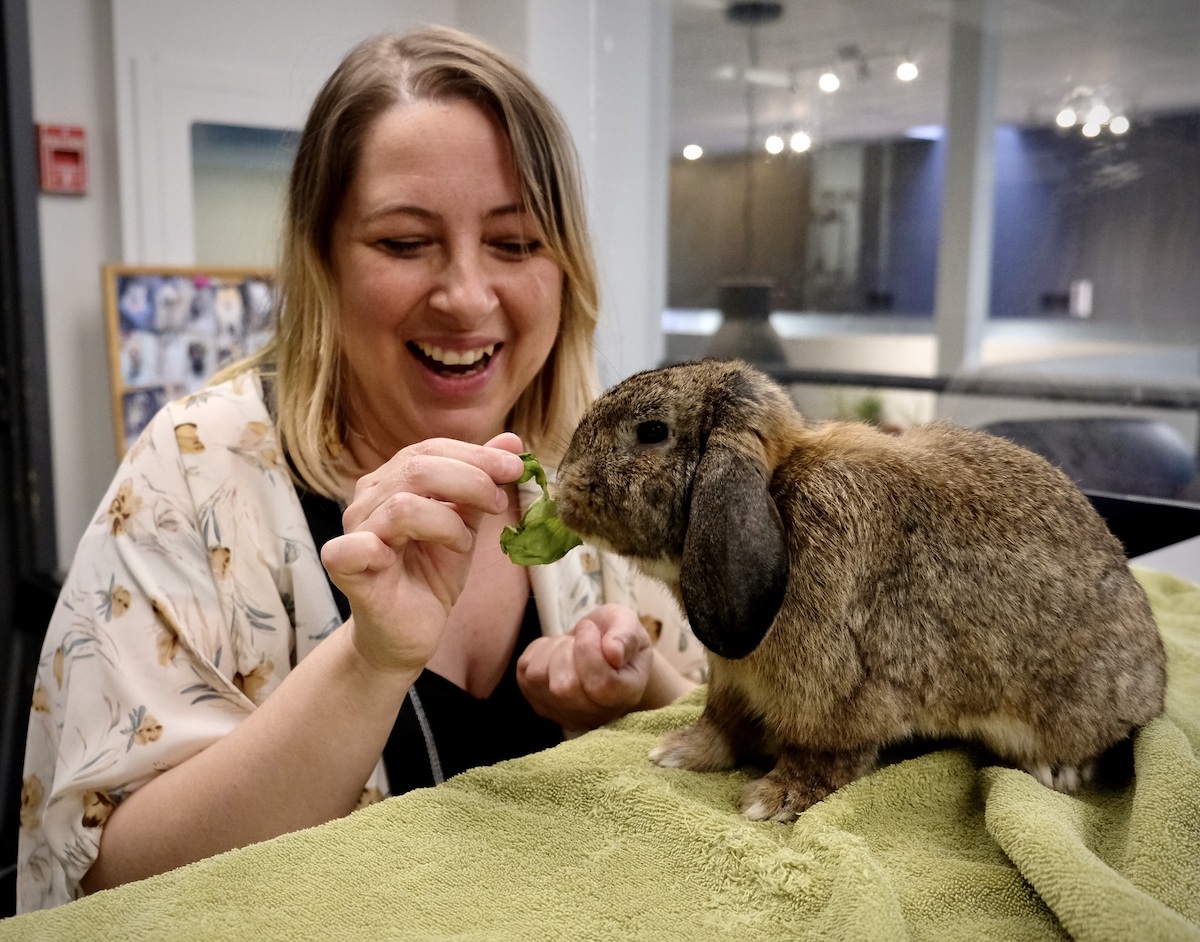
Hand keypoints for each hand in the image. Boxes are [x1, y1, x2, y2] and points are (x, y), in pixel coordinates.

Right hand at [320, 432, 525, 675]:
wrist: (408, 634)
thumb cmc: (430, 575)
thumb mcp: (465, 523)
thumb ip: (481, 482)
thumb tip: (512, 442)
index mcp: (391, 482)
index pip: (430, 450)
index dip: (476, 455)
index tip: (516, 467)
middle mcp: (367, 500)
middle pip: (418, 467)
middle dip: (471, 480)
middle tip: (499, 503)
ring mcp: (353, 532)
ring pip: (403, 505)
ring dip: (447, 521)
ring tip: (464, 542)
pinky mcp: (344, 567)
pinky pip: (360, 545)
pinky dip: (391, 546)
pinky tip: (417, 557)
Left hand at [516, 604, 653, 729]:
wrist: (601, 654)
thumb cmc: (618, 639)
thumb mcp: (630, 625)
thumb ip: (626, 636)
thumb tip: (613, 652)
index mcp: (624, 697)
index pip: (601, 685)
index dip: (589, 650)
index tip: (590, 628)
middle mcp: (594, 715)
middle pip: (564, 687)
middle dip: (567, 648)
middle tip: (580, 635)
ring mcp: (563, 714)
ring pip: (539, 677)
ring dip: (552, 648)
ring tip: (570, 645)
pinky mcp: (539, 704)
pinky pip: (525, 671)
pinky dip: (538, 651)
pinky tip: (557, 652)